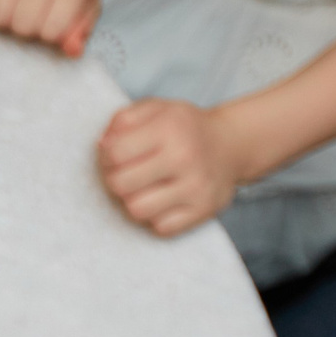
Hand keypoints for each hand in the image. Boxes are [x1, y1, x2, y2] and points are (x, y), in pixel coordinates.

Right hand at [0, 0, 97, 55]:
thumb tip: (72, 51)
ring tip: (12, 3)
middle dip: (23, 27)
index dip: (48, 34)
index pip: (51, 34)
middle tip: (29, 10)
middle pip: (20, 28)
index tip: (51, 18)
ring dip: (1, 18)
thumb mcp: (86, 2)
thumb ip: (80, 30)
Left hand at [97, 98, 244, 236]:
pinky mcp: (204, 210)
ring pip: (137, 210)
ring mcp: (196, 186)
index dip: (106, 158)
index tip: (116, 157)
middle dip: (116, 181)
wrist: (232, 144)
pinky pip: (160, 227)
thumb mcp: (156, 109)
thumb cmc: (183, 128)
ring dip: (133, 202)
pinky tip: (163, 201)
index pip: (115, 154)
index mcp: (169, 128)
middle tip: (127, 175)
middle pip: (120, 185)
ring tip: (143, 189)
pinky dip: (156, 217)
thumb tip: (103, 145)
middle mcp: (184, 157)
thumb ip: (124, 120)